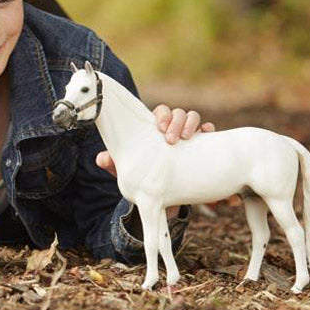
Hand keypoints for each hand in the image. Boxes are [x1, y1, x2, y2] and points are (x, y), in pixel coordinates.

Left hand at [96, 105, 214, 177]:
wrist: (166, 197)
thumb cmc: (145, 177)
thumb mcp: (130, 172)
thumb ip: (115, 164)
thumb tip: (100, 158)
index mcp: (155, 129)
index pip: (160, 112)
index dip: (161, 115)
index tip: (158, 127)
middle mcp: (173, 128)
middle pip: (177, 112)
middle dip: (175, 120)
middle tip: (171, 138)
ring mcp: (188, 135)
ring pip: (193, 117)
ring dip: (190, 123)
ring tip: (186, 138)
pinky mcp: (202, 145)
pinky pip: (209, 131)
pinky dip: (208, 130)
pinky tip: (206, 135)